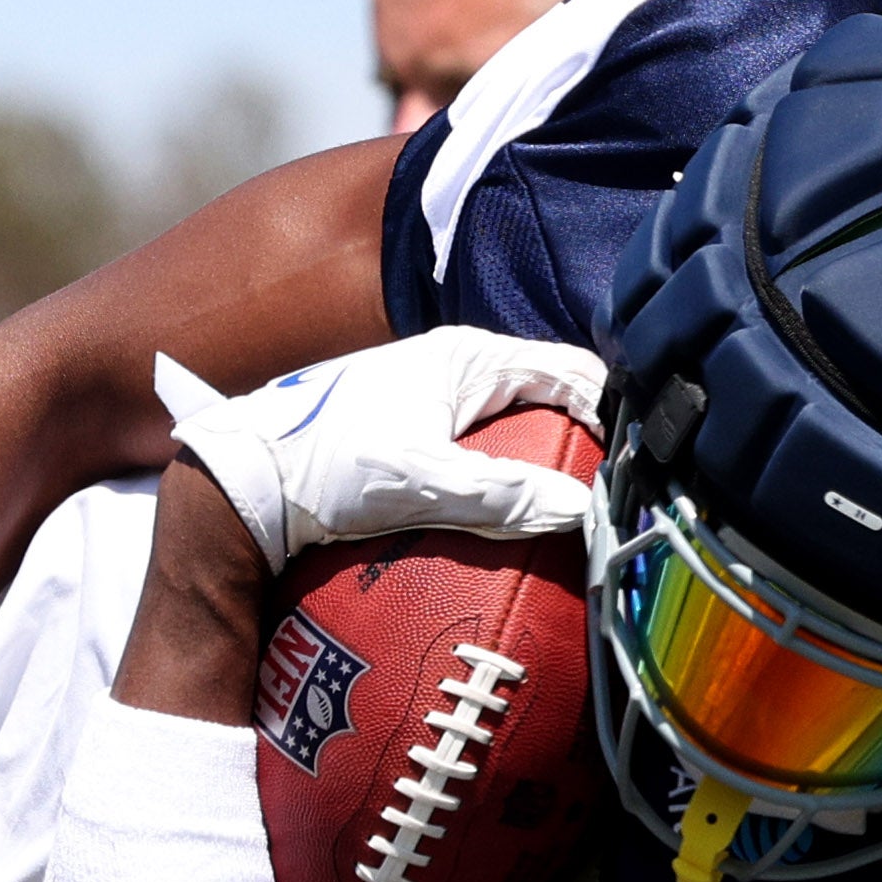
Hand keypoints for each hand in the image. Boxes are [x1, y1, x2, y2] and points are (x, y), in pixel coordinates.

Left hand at [153, 329, 608, 567]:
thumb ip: (506, 495)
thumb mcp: (423, 482)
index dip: (614, 412)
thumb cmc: (328, 468)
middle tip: (616, 495)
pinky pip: (481, 456)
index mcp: (469, 356)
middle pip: (548, 399)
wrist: (243, 481)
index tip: (638, 464)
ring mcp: (435, 402)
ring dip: (543, 466)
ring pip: (515, 429)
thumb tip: (585, 511)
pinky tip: (515, 525)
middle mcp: (457, 368)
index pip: (573, 369)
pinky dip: (504, 483)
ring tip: (578, 514)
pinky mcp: (414, 439)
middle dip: (584, 442)